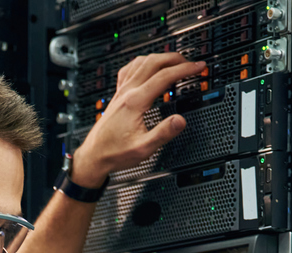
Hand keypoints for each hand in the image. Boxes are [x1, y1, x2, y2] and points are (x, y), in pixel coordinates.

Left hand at [69, 54, 205, 186]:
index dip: (185, 69)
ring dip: (160, 58)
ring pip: (141, 62)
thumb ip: (163, 134)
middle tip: (190, 63)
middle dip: (175, 58)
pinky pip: (129, 69)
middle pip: (153, 62)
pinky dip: (143, 63)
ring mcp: (121, 92)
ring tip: (175, 62)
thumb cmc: (114, 153)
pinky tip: (147, 66)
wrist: (93, 155)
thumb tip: (180, 120)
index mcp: (135, 101)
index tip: (198, 67)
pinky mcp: (117, 95)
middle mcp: (127, 92)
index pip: (164, 76)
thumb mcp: (142, 149)